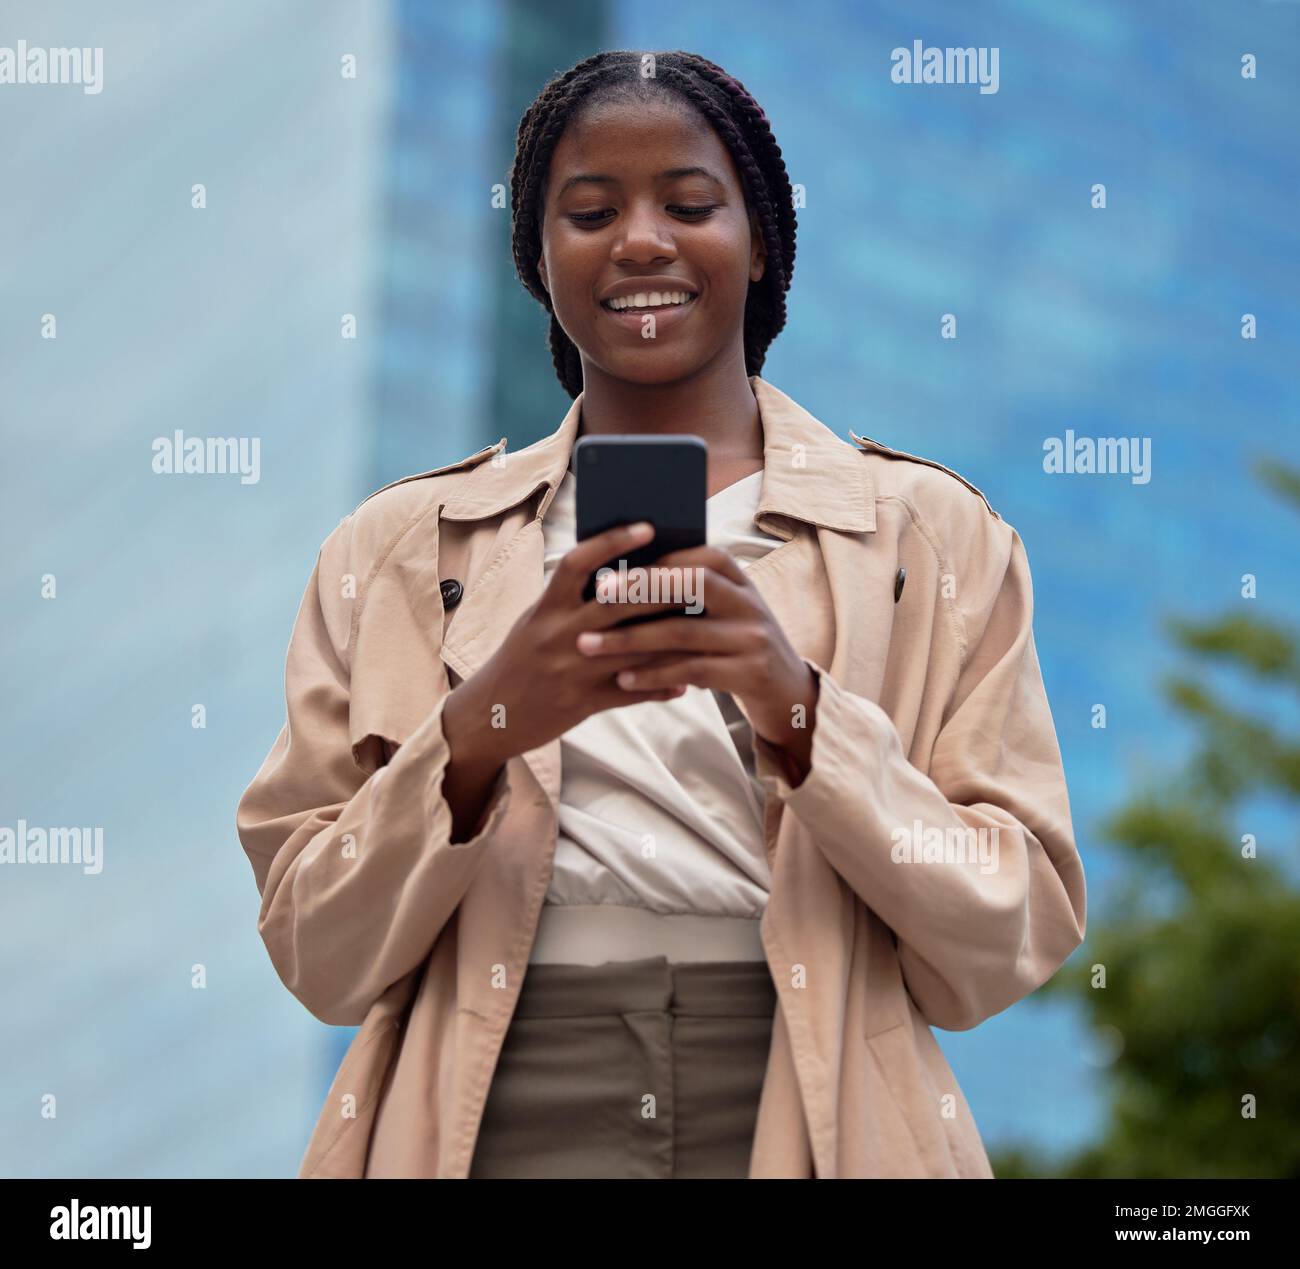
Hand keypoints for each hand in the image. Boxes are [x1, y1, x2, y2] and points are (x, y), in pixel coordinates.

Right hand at [445, 520, 699, 768]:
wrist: (489, 715)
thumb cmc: (521, 659)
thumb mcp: (537, 620)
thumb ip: (570, 600)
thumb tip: (620, 573)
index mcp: (546, 608)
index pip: (578, 563)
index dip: (612, 542)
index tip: (647, 528)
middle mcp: (558, 634)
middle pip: (618, 603)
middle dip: (660, 589)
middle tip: (696, 575)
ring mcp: (571, 669)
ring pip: (633, 649)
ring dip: (671, 639)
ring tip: (704, 627)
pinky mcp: (582, 702)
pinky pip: (631, 693)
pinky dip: (660, 687)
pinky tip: (686, 682)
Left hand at [572, 541, 819, 780]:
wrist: (786, 690)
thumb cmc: (733, 644)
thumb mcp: (718, 612)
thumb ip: (683, 594)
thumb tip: (617, 577)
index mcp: (739, 578)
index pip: (698, 556)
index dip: (655, 559)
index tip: (611, 568)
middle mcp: (749, 602)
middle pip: (694, 585)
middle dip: (641, 588)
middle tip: (597, 599)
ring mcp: (753, 638)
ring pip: (685, 632)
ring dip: (632, 639)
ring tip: (590, 645)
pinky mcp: (751, 673)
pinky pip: (692, 670)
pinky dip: (653, 674)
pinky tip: (623, 678)